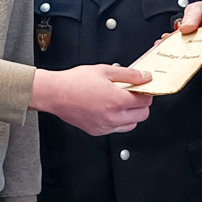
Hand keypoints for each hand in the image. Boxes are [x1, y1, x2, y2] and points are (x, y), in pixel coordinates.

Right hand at [30, 65, 152, 134]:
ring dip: (131, 114)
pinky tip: (110, 109)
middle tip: (133, 94)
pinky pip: (117, 129)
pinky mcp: (98, 131)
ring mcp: (105, 126)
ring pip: (132, 125)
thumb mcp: (105, 70)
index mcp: (117, 100)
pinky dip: (119, 121)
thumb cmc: (75, 82)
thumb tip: (144, 76)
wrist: (55, 94)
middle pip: (143, 115)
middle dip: (142, 104)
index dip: (146, 92)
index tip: (142, 88)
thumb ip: (129, 74)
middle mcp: (113, 117)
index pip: (146, 101)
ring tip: (121, 102)